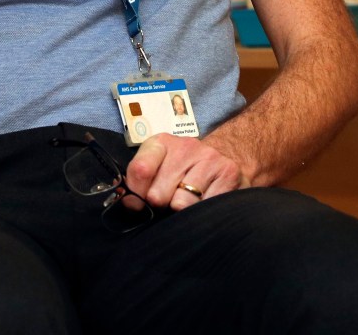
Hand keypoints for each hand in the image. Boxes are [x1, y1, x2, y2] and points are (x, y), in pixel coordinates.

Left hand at [126, 133, 248, 210]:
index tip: (139, 204)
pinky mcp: (228, 172)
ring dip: (182, 212)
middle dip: (161, 206)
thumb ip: (139, 184)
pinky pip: (205, 208)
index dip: (136, 194)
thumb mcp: (158, 169)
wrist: (226, 158)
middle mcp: (185, 146)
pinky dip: (202, 214)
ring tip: (188, 202)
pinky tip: (204, 202)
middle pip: (158, 194)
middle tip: (169, 202)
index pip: (140, 170)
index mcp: (161, 143)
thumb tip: (129, 202)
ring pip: (181, 203)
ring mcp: (209, 157)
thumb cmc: (184, 170)